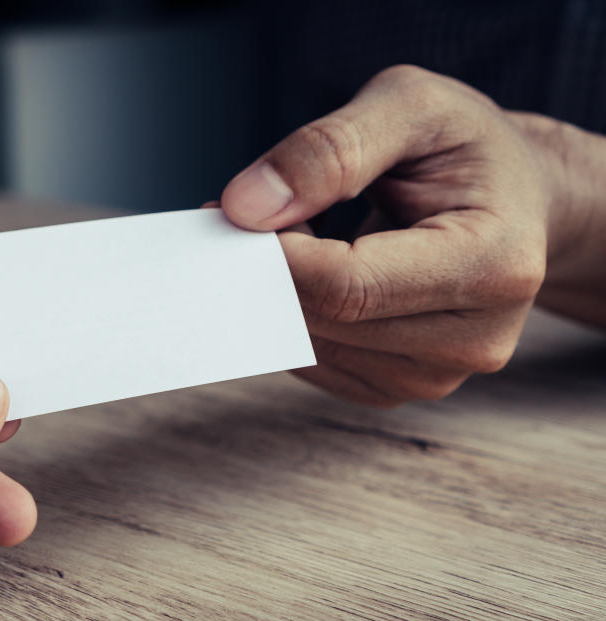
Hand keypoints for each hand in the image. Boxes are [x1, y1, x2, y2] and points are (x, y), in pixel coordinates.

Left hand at [221, 65, 605, 405]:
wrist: (514, 199)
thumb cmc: (465, 148)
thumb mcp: (411, 105)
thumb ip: (329, 148)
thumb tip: (246, 207)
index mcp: (495, 264)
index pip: (348, 285)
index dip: (276, 254)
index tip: (235, 210)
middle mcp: (475, 339)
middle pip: (324, 321)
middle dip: (266, 269)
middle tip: (247, 213)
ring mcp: (438, 374)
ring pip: (310, 347)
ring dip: (276, 293)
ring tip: (297, 232)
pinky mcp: (400, 387)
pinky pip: (313, 363)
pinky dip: (291, 317)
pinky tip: (312, 273)